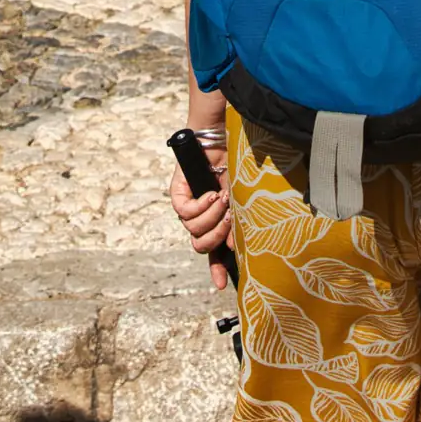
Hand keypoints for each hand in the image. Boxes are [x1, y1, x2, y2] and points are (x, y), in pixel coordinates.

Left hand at [169, 149, 233, 291]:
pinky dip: (201, 205)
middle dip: (216, 236)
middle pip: (200, 244)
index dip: (217, 268)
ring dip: (211, 217)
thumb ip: (237, 224)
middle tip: (229, 219)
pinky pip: (184, 211)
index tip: (222, 285)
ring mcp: (189, 204)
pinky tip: (212, 194)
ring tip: (223, 199)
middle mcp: (201, 215)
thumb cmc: (239, 166)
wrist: (226, 136)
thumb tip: (234, 249)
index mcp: (216, 220)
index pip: (214, 250)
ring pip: (192, 229)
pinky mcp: (178, 192)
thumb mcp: (242, 200)